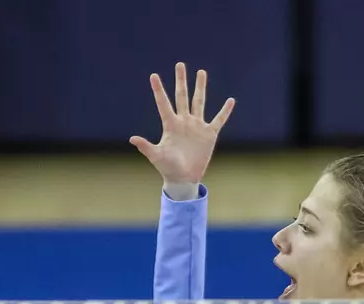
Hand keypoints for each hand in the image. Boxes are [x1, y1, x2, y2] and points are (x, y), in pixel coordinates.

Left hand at [130, 62, 234, 198]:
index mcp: (170, 125)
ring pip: (199, 102)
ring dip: (200, 87)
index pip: (163, 103)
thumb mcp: (156, 156)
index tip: (153, 75)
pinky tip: (230, 100)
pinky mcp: (209, 134)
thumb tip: (132, 138)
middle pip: (182, 96)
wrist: (183, 178)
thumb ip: (146, 146)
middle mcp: (183, 122)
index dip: (158, 90)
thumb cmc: (167, 168)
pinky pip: (218, 120)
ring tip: (201, 72)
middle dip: (181, 81)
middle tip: (179, 65)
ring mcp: (197, 126)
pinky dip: (225, 111)